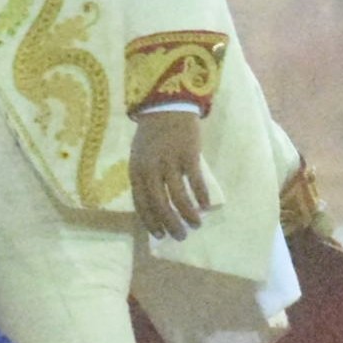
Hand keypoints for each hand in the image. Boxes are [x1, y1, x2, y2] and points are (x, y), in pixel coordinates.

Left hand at [130, 111, 212, 241]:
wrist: (166, 106)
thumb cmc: (152, 134)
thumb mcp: (139, 156)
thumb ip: (144, 178)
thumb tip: (155, 205)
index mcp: (136, 171)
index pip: (141, 204)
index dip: (151, 222)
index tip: (160, 235)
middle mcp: (151, 169)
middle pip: (160, 204)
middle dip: (171, 224)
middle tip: (181, 236)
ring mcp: (170, 162)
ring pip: (178, 197)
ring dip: (188, 214)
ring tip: (196, 224)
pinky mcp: (188, 155)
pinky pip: (195, 181)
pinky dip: (201, 196)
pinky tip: (205, 206)